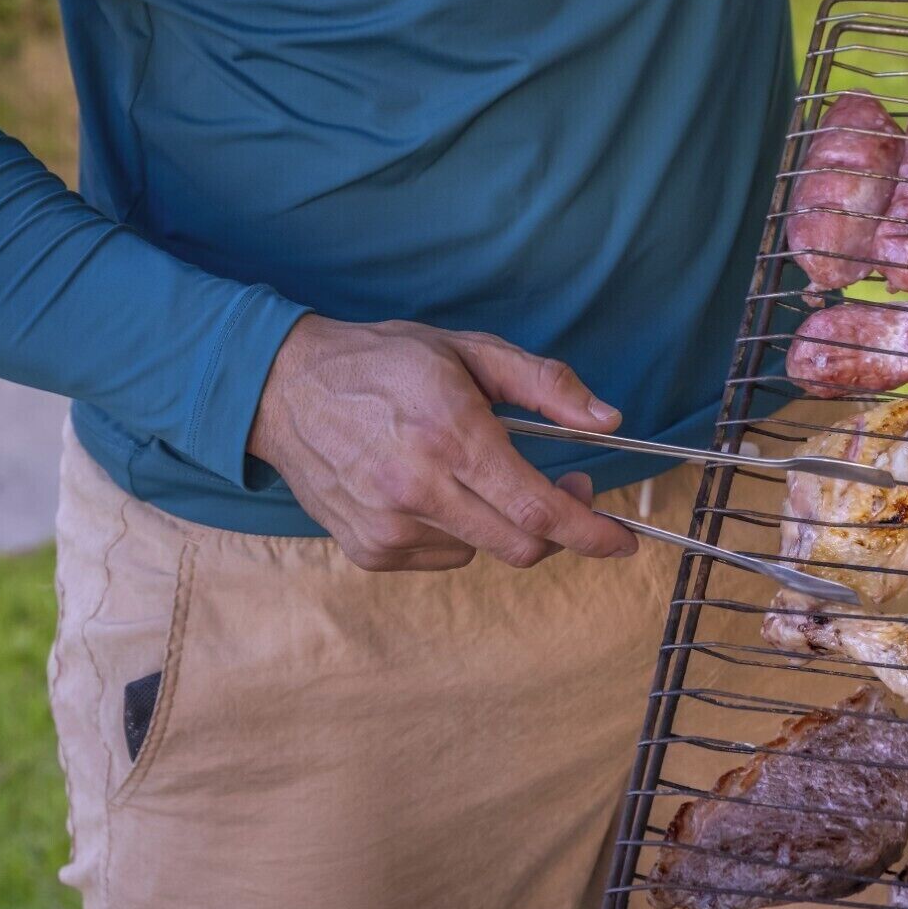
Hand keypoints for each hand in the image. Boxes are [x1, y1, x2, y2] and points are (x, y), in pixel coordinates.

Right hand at [248, 315, 635, 571]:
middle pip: (520, 544)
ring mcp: (388, 526)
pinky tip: (435, 490)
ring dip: (503, 523)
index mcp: (450, 435)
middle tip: (564, 486)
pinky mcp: (369, 549)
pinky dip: (459, 533)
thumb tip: (609, 420)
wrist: (284, 388)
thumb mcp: (470, 351)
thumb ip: (545, 385)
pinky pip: (444, 557)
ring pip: (484, 552)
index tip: (623, 541)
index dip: (590, 531)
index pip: (537, 508)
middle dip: (560, 528)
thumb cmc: (384, 363)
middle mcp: (417, 488)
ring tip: (479, 473)